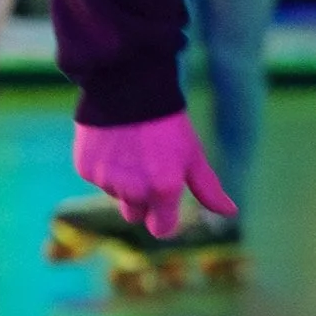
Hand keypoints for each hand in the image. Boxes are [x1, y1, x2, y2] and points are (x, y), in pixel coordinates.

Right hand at [72, 109, 233, 238]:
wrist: (128, 86)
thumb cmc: (168, 123)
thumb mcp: (193, 155)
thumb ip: (208, 189)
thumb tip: (230, 212)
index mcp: (163, 190)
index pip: (161, 229)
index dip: (164, 219)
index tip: (165, 206)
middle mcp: (132, 191)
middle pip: (135, 214)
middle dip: (142, 200)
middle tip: (148, 167)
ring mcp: (106, 181)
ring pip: (115, 194)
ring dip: (122, 180)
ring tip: (131, 146)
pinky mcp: (85, 168)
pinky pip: (96, 178)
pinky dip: (103, 166)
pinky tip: (113, 141)